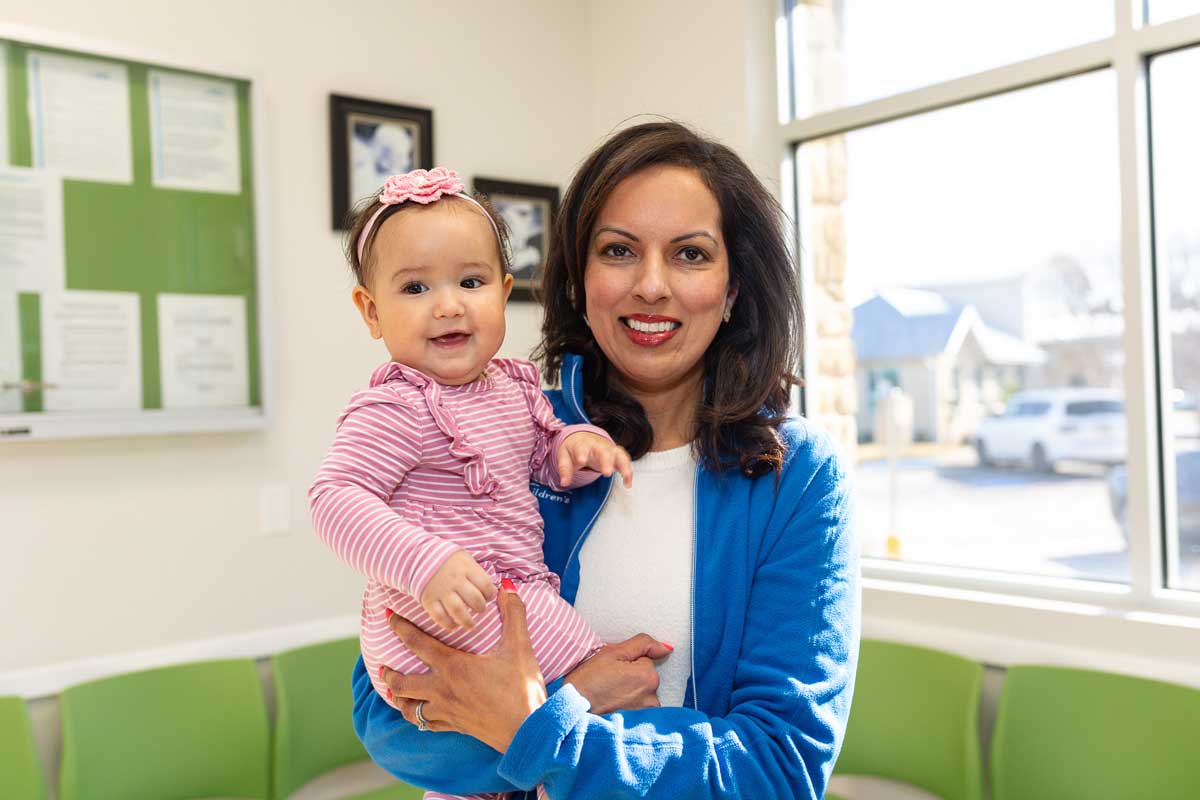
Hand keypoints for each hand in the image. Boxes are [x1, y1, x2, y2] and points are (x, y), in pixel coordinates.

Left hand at [382, 582, 547, 752]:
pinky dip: (416, 716)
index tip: (388, 617)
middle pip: (401, 682)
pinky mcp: (454, 726)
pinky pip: (425, 723)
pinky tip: (418, 713)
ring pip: (408, 707)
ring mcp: (446, 711)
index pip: (416, 643)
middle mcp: (442, 689)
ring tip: (394, 690)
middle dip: (388, 672)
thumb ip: (513, 613)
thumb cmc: (522, 688)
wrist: (527, 730)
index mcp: (453, 666)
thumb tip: (507, 585)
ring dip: (398, 697)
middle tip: (382, 664)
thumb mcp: (519, 647)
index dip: (399, 627)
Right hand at [418, 550, 496, 630]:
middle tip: (480, 609)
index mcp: (466, 568)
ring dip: (467, 621)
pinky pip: (439, 617)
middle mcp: (454, 579)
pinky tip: (454, 625)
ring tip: (471, 625)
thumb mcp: (466, 560)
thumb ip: (479, 574)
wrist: (418, 557)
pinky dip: (448, 624)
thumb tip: (496, 591)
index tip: (488, 596)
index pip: (485, 584)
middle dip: (481, 607)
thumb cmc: (450, 562)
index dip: (490, 593)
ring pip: (458, 610)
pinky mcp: (428, 600)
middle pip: (474, 599)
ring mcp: (441, 590)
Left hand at [558, 432, 633, 487]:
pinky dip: (628, 471)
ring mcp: (609, 449)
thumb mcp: (564, 455)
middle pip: (604, 451)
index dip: (582, 453)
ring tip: (625, 477)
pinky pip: (625, 460)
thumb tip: (564, 483)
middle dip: (607, 461)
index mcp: (583, 444)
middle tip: (607, 473)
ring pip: (618, 454)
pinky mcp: (617, 455)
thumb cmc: (574, 448)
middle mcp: (598, 445)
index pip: (582, 447)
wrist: (583, 436)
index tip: (581, 460)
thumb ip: (564, 469)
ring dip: (623, 465)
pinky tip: (628, 483)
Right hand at [563, 634, 671, 714]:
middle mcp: (652, 695)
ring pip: (643, 692)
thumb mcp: (612, 653)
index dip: (627, 661)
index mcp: (648, 675)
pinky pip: (641, 708)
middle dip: (631, 675)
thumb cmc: (589, 680)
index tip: (613, 669)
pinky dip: (631, 706)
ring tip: (611, 695)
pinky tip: (615, 706)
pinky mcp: (640, 725)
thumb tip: (667, 647)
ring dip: (631, 691)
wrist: (573, 708)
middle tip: (610, 681)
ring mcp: (646, 712)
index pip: (645, 659)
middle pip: (646, 676)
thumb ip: (642, 645)